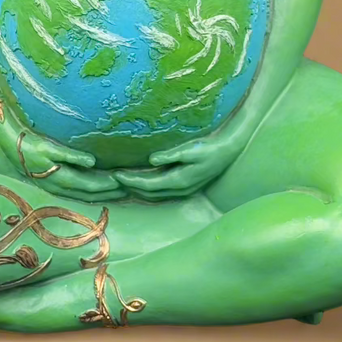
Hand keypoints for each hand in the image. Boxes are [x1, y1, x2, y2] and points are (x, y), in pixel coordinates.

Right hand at [0, 118, 125, 201]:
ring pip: (86, 195)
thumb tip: (93, 162)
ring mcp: (59, 187)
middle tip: (131, 189)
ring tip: (120, 191)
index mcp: (62, 179)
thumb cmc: (30, 145)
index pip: (92, 185)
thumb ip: (72, 156)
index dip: (109, 185)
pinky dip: (93, 191)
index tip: (124, 180)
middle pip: (91, 194)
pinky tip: (100, 189)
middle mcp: (62, 187)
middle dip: (111, 193)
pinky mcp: (56, 183)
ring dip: (104, 194)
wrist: (11, 148)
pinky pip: (79, 191)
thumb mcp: (50, 148)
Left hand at [114, 133, 236, 200]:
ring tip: (123, 182)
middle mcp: (181, 189)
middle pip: (149, 192)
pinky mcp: (186, 186)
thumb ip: (171, 155)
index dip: (131, 180)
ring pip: (155, 194)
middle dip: (130, 187)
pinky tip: (142, 183)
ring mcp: (184, 190)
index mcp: (180, 180)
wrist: (228, 150)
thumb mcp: (191, 149)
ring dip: (138, 190)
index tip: (116, 174)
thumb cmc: (209, 147)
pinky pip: (162, 192)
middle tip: (113, 179)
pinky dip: (148, 189)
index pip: (149, 184)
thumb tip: (151, 159)